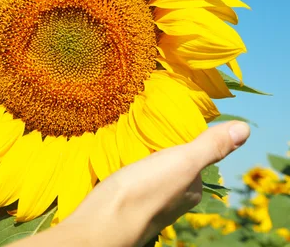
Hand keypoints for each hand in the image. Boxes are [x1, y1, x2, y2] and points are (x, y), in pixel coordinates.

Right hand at [13, 121, 250, 246]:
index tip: (169, 123)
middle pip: (170, 167)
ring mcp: (147, 204)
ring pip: (148, 175)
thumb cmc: (145, 191)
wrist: (102, 222)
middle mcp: (172, 200)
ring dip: (141, 159)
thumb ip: (209, 146)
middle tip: (145, 127)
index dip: (183, 141)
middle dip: (161, 150)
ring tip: (128, 141)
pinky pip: (129, 182)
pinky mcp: (123, 204)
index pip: (193, 160)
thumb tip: (244, 128)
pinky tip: (116, 162)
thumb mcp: (182, 162)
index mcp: (190, 190)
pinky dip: (126, 170)